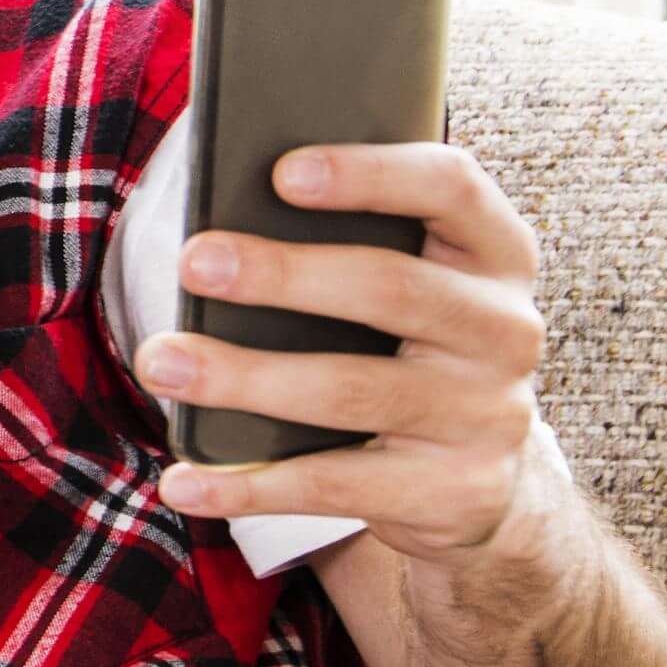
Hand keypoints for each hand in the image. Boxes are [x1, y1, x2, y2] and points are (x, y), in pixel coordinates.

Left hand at [137, 143, 546, 564]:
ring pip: (350, 391)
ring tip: (161, 362)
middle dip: (283, 274)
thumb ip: (342, 240)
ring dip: (243, 377)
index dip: (371, 174)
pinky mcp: (456, 494)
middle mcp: (506, 330)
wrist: (478, 478)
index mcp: (494, 252)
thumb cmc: (403, 342)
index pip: (452, 187)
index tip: (282, 172)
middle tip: (193, 262)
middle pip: (390, 288)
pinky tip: (183, 480)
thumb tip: (222, 227)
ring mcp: (487, 416)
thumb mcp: (403, 282)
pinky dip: (249, 483)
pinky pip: (336, 486)